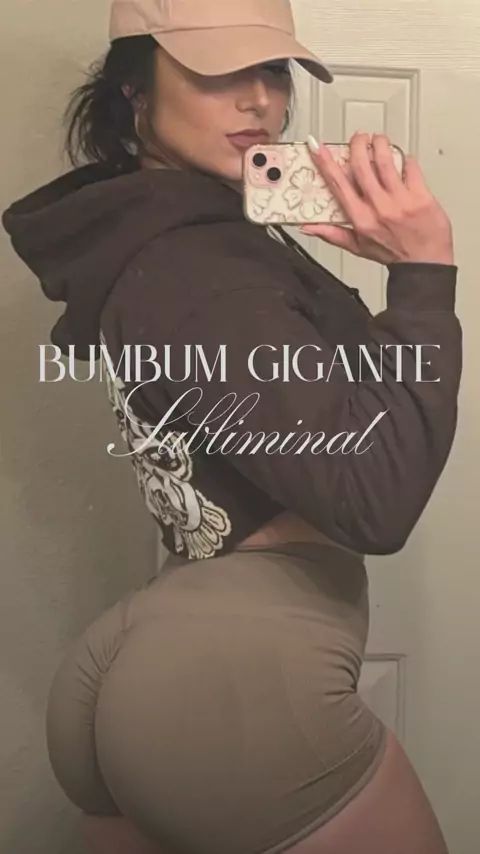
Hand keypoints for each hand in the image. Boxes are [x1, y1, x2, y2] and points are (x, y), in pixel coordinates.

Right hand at [301, 132, 454, 265]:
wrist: (425, 264)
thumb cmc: (393, 254)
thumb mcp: (358, 248)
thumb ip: (332, 234)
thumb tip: (308, 227)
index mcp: (360, 219)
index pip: (339, 185)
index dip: (326, 163)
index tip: (317, 147)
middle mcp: (379, 208)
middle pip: (362, 166)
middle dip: (357, 145)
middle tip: (358, 137)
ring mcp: (400, 201)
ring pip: (385, 161)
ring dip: (380, 144)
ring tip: (378, 139)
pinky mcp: (420, 196)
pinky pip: (411, 168)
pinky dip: (406, 159)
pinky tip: (403, 160)